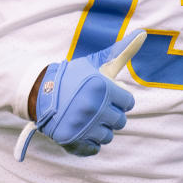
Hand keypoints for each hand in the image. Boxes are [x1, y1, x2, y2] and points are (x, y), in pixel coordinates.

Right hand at [14, 30, 145, 160]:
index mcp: (103, 89)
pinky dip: (89, 143)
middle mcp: (94, 108)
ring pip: (107, 136)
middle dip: (111, 115)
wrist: (38, 90)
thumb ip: (122, 52)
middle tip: (97, 108)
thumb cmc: (73, 76)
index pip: (128, 103)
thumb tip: (143, 33)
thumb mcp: (97, 63)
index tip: (107, 96)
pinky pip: (93, 149)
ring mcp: (82, 126)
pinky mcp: (70, 140)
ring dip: (101, 129)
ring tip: (88, 119)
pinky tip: (81, 131)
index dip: (119, 100)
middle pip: (120, 121)